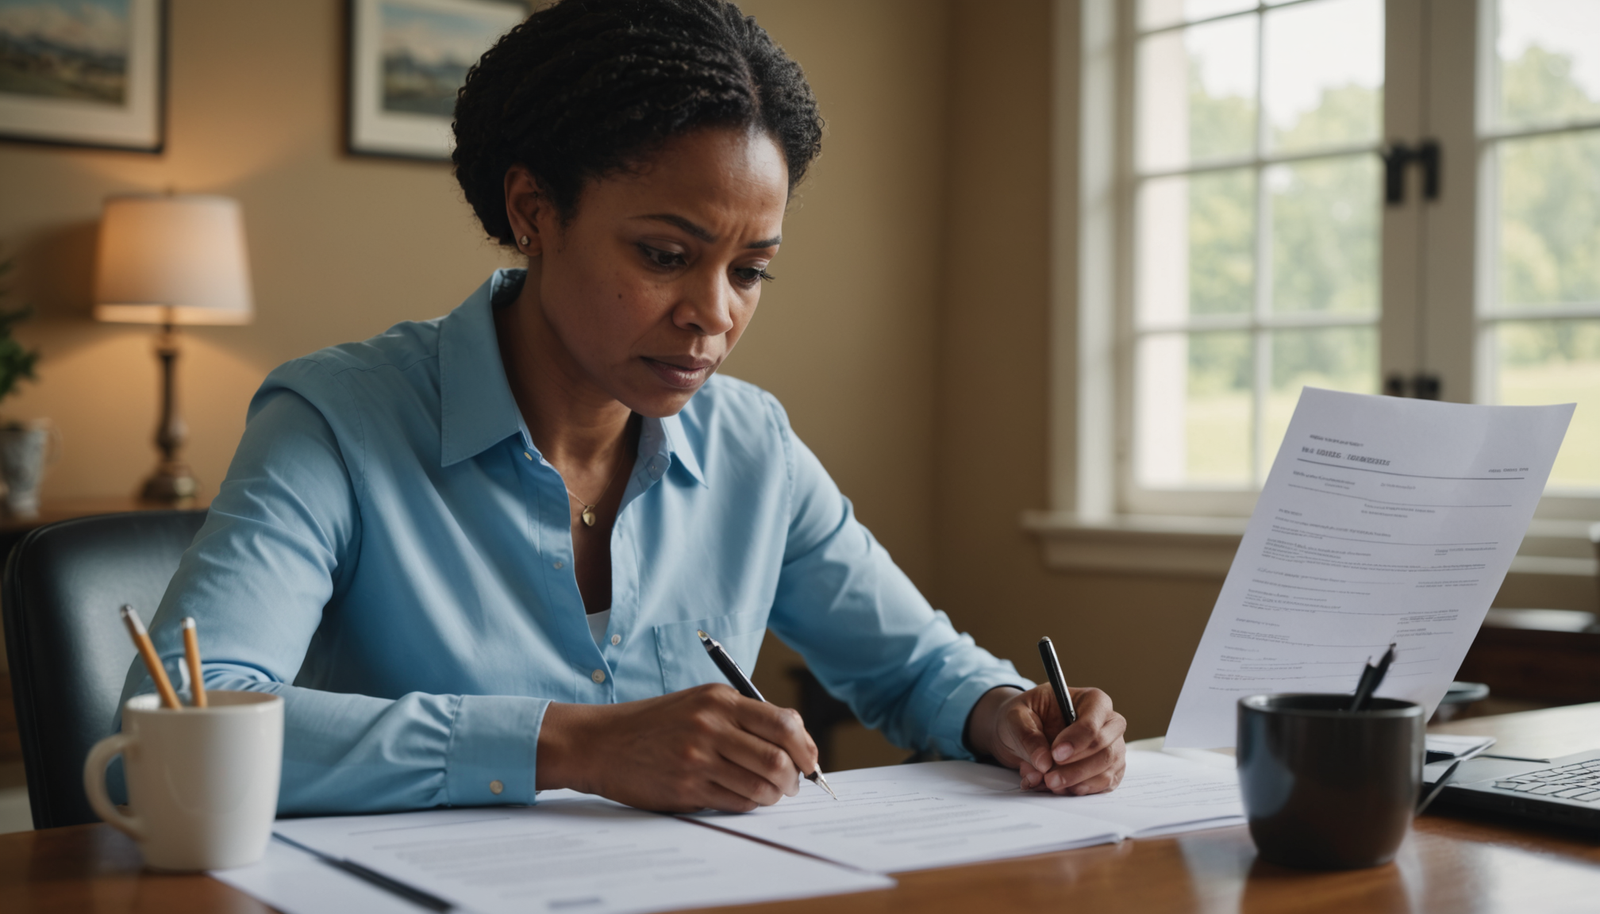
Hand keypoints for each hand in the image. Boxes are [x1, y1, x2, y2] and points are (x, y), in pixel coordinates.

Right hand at [536, 684, 819, 812]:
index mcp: (720, 700)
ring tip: (770, 793)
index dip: (806, 746)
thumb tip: (795, 741)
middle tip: (794, 784)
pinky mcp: (686, 787)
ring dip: (774, 795)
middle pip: (778, 759)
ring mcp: (698, 758)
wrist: (603, 742)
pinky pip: (735, 802)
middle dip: (795, 778)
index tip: (810, 760)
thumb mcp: (700, 703)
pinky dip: (749, 804)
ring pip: (760, 786)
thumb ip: (743, 716)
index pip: (783, 722)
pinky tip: (744, 798)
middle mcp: (711, 726)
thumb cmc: (657, 723)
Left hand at [968, 684, 1126, 795]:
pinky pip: (1103, 786)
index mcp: (1092, 700)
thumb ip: (1029, 736)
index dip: (1077, 741)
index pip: (1094, 723)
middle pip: (1106, 751)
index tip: (1055, 755)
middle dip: (1076, 769)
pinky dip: (1079, 790)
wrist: (1021, 732)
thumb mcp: (1016, 716)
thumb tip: (1044, 763)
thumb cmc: (1024, 716)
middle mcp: (1108, 724)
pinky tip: (1059, 788)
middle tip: (1049, 778)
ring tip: (1047, 783)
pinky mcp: (1108, 770)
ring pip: (1105, 773)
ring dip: (1076, 783)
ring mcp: (1112, 748)